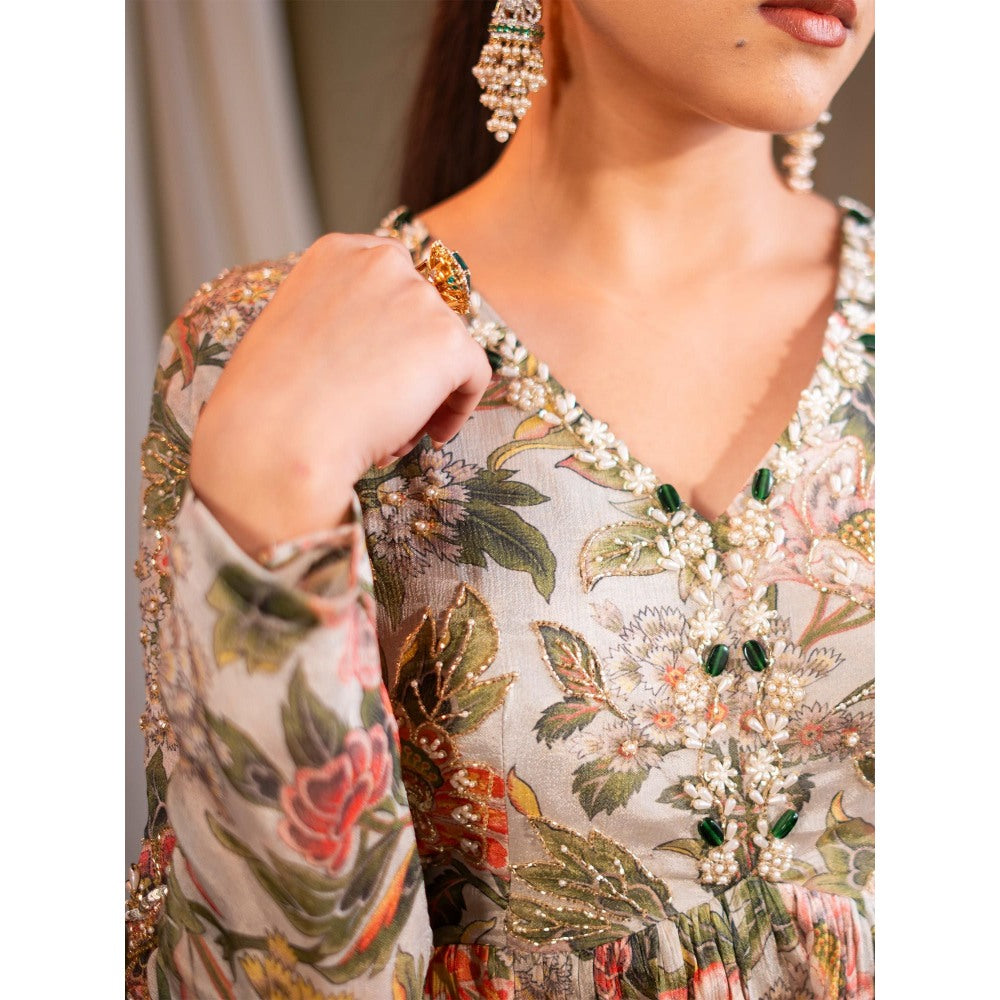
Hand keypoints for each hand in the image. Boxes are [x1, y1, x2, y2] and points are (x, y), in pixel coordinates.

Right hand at [188, 233, 492, 555]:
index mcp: (337, 253)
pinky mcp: (450, 341)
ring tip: (391, 430)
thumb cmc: (266, 403)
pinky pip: (474, 377)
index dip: (396, 323)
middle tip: (390, 403)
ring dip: (428, 390)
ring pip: (448, 350)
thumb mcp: (291, 331)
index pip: (393, 274)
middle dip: (413, 358)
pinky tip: (429, 435)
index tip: (384, 359)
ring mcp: (420, 298)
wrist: (276, 440)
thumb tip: (372, 344)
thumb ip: (336, 317)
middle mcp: (383, 262)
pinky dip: (458, 409)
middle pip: (426, 311)